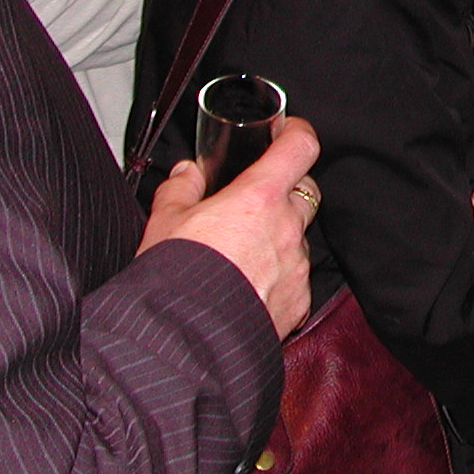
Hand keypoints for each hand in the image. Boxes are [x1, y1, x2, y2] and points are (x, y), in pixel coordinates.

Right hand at [139, 118, 319, 337]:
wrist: (184, 341)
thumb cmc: (173, 275)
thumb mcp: (165, 220)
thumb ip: (180, 187)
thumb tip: (187, 171)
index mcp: (260, 196)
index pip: (301, 147)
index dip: (298, 134)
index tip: (288, 133)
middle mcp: (288, 227)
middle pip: (307, 191)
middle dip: (289, 188)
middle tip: (259, 197)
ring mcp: (298, 265)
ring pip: (301, 237)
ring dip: (281, 236)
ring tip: (244, 251)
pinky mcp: (299, 301)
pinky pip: (297, 277)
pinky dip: (280, 275)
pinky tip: (250, 285)